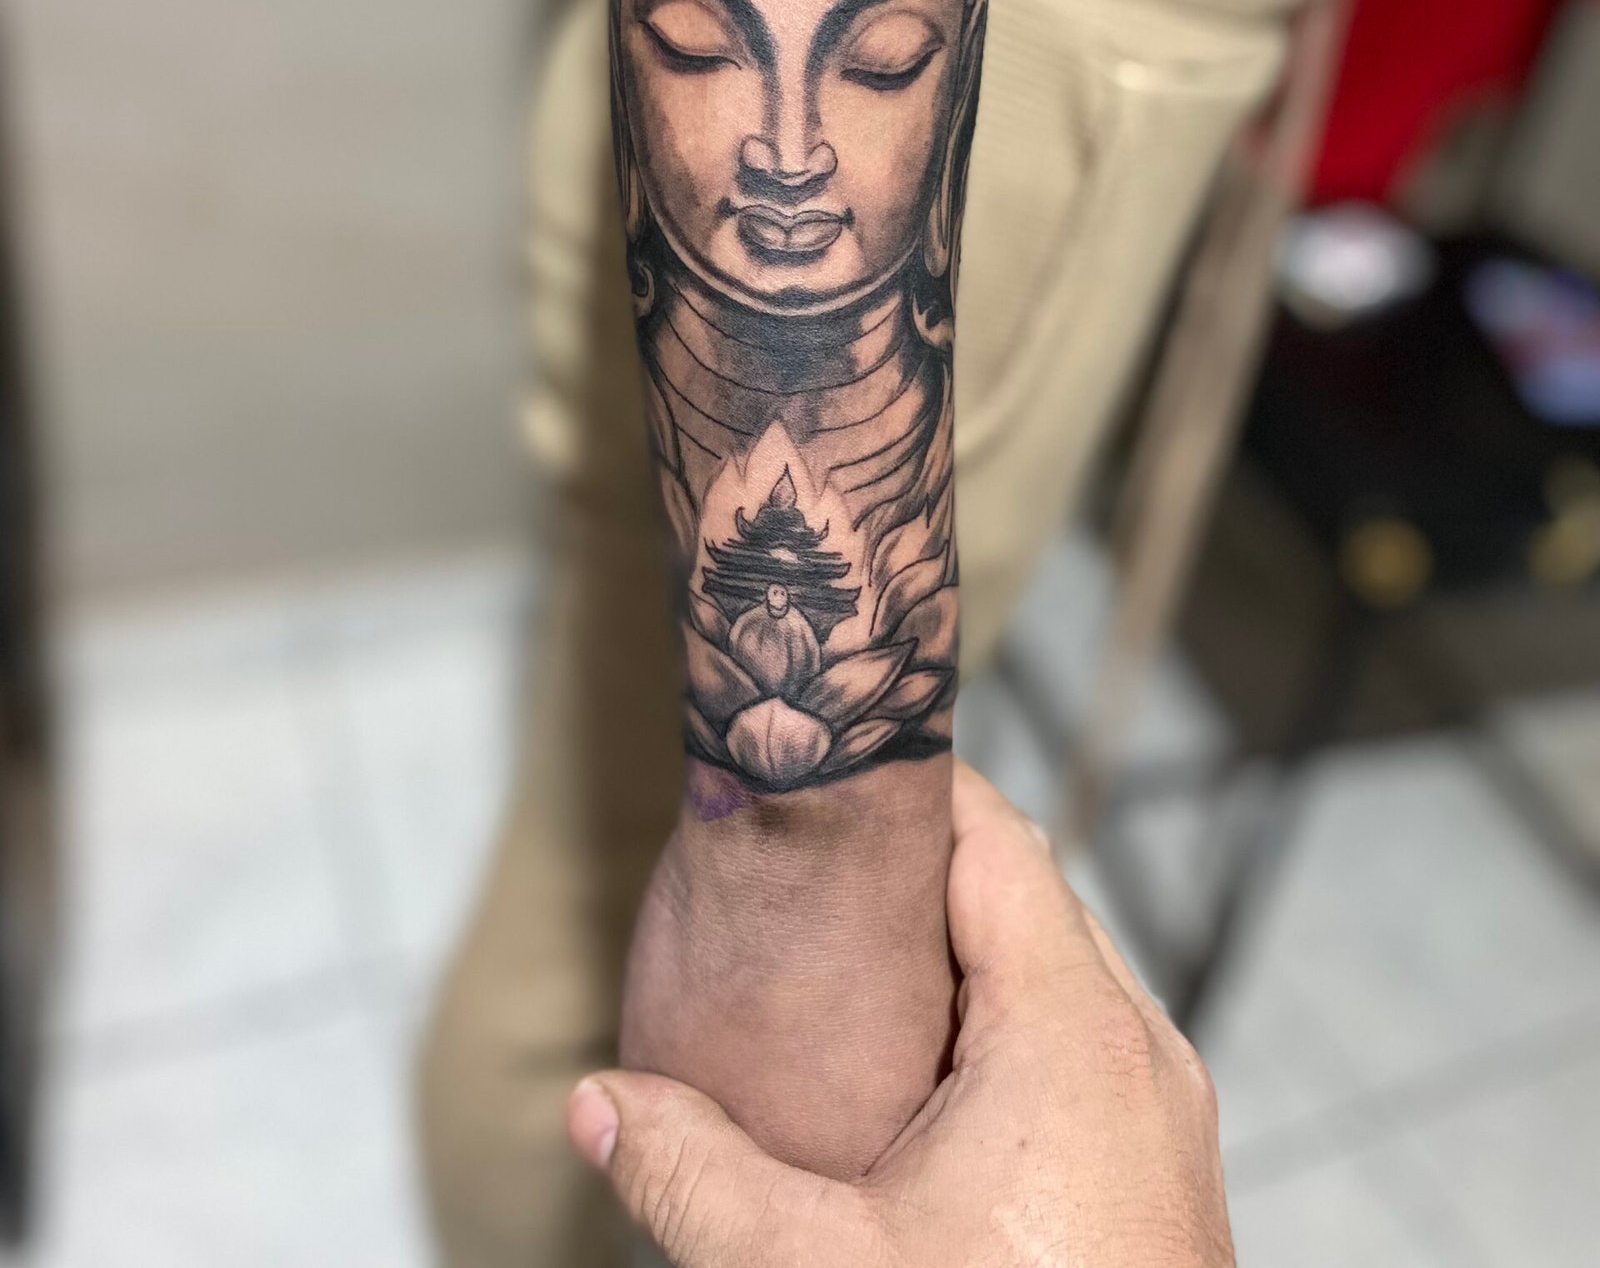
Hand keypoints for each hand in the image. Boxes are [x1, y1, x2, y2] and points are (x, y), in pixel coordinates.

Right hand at [568, 762, 1233, 1267]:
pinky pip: (1080, 1049)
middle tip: (811, 870)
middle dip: (919, 876)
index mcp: (1074, 1031)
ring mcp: (1163, 1113)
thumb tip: (596, 1101)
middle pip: (1026, 899)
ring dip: (963, 958)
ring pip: (1057, 976)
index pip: (995, 838)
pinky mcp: (1160, 1172)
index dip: (909, 790)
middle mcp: (1141, 1049)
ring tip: (852, 964)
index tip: (823, 772)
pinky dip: (1003, 1030)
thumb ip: (695, 1176)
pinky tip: (921, 1076)